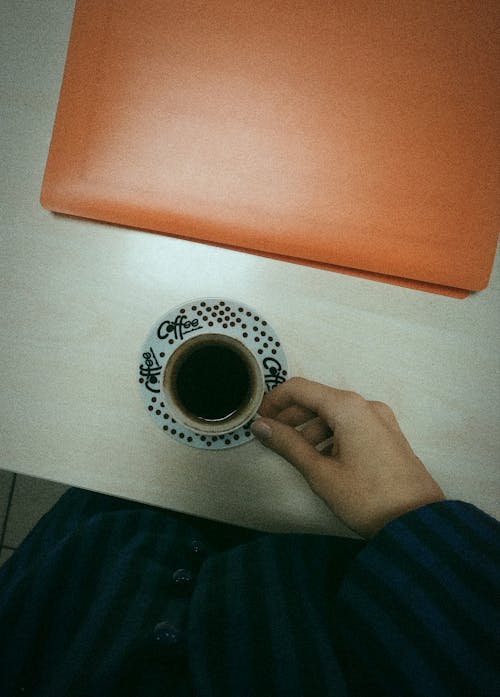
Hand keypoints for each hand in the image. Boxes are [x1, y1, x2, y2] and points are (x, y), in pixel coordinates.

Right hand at [251, 377, 444, 537]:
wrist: (416, 523)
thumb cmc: (367, 498)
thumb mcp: (320, 472)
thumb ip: (287, 444)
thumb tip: (261, 426)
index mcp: (348, 407)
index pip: (300, 388)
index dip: (274, 401)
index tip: (259, 420)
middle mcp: (366, 405)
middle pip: (318, 399)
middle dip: (291, 416)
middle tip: (272, 438)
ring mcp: (381, 419)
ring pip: (335, 414)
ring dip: (311, 428)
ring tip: (297, 455)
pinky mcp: (388, 435)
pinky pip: (352, 425)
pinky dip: (332, 435)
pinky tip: (323, 460)